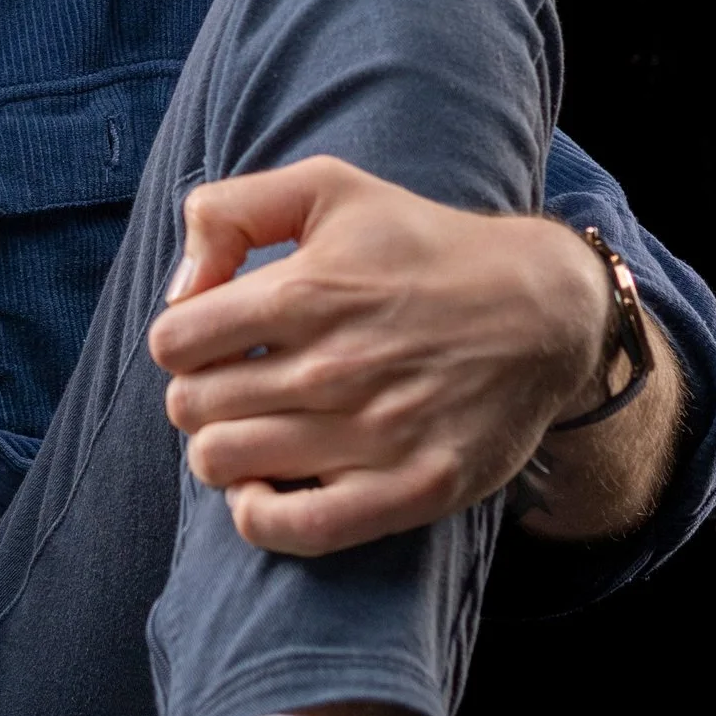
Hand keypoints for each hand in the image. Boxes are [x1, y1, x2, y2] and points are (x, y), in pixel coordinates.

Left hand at [148, 157, 611, 556]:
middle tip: (239, 385)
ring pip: (224, 465)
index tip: (215, 341)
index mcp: (306, 291)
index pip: (173, 343)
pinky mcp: (412, 489)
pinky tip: (266, 488)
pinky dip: (257, 514)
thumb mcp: (328, 186)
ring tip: (257, 429)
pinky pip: (294, 528)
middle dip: (199, 395)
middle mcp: (333, 367)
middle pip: (191, 409)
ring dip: (223, 450)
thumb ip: (230, 212)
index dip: (181, 343)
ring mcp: (373, 435)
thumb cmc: (423, 247)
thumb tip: (180, 290)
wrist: (543, 310)